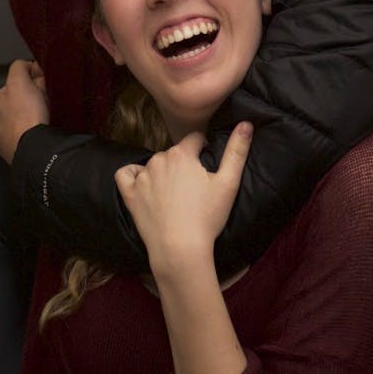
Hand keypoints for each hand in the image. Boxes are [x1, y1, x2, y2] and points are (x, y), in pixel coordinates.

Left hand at [0, 59, 48, 164]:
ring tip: (43, 118)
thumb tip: (31, 67)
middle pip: (13, 104)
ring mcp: (1, 142)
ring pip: (18, 122)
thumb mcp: (20, 82)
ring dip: (27, 118)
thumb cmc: (25, 114)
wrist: (34, 149)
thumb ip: (20, 67)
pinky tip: (38, 132)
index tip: (41, 85)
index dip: (28, 83)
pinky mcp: (13, 154)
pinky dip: (28, 133)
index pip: (11, 86)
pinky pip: (23, 138)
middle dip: (27, 101)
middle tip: (44, 101)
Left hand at [115, 123, 252, 278]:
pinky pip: (126, 174)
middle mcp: (159, 159)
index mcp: (182, 154)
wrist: (180, 250)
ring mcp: (142, 177)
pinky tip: (144, 185)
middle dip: (185, 163)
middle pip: (175, 153)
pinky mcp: (130, 194)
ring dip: (164, 172)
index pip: (195, 138)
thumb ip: (237, 150)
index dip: (204, 150)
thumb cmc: (207, 217)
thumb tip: (246, 123)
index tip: (208, 169)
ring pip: (154, 164)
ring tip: (175, 194)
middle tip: (194, 187)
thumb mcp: (228, 184)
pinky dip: (134, 175)